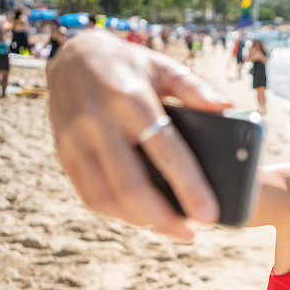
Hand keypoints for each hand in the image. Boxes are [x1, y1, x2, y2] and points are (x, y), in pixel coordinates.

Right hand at [48, 29, 231, 241]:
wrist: (72, 55)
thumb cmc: (131, 65)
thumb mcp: (165, 66)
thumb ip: (195, 88)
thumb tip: (226, 107)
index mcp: (132, 98)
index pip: (165, 150)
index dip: (189, 185)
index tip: (209, 214)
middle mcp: (99, 121)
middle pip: (131, 184)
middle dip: (164, 217)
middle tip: (192, 234)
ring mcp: (76, 138)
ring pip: (106, 196)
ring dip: (140, 221)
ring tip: (171, 229)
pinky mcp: (63, 151)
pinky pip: (88, 193)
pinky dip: (116, 212)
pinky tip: (141, 217)